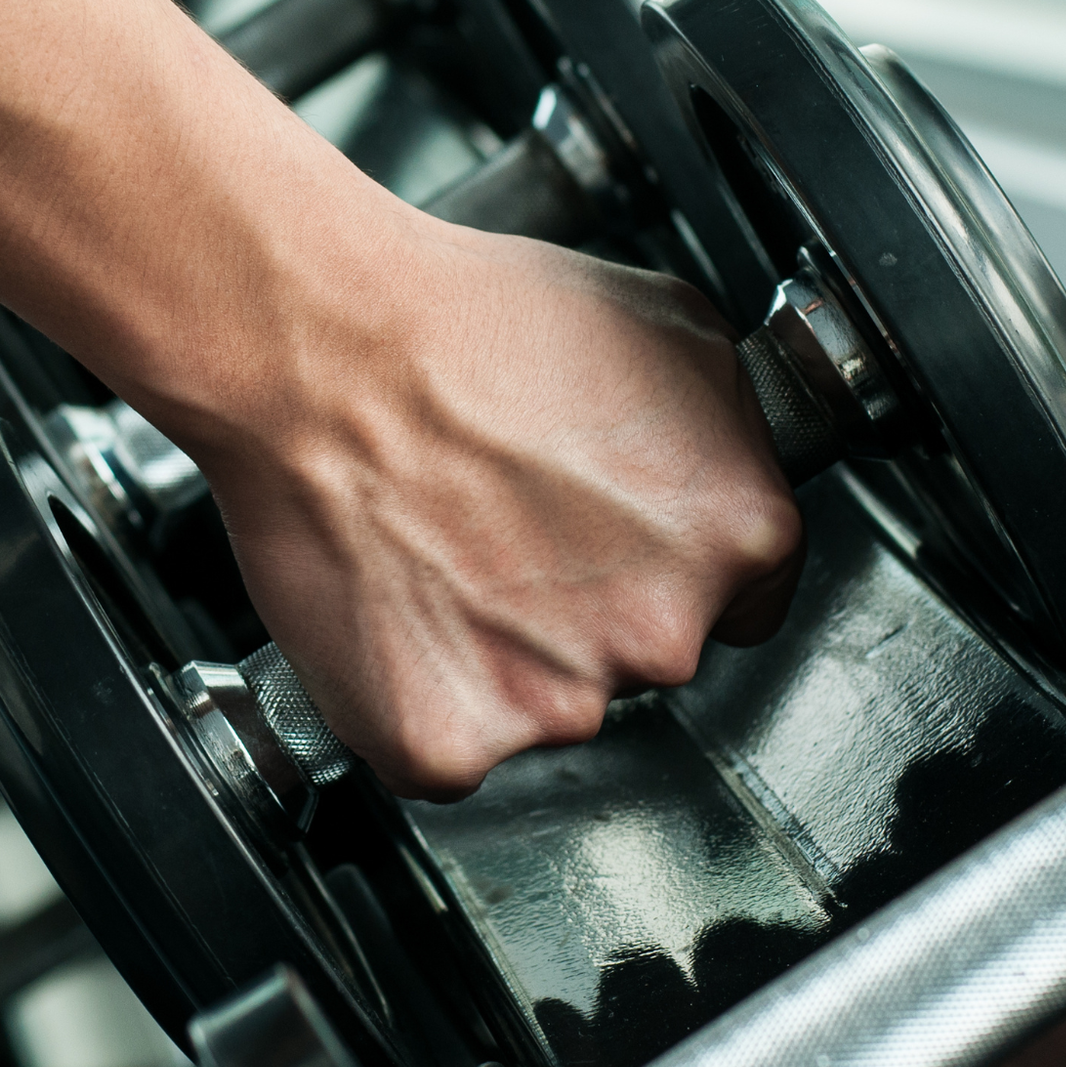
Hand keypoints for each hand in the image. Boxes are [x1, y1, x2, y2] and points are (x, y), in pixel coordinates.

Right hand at [164, 216, 803, 799]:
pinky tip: (397, 604)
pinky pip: (449, 745)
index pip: (747, 596)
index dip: (670, 560)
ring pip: (549, 704)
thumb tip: (725, 475)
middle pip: (648, 653)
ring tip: (443, 546)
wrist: (319, 349)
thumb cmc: (469, 321)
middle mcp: (664, 633)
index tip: (614, 535)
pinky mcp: (448, 743)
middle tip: (509, 523)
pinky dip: (418, 693)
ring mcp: (558, 701)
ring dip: (506, 652)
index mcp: (738, 533)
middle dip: (590, 604)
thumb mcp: (670, 323)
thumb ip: (729, 431)